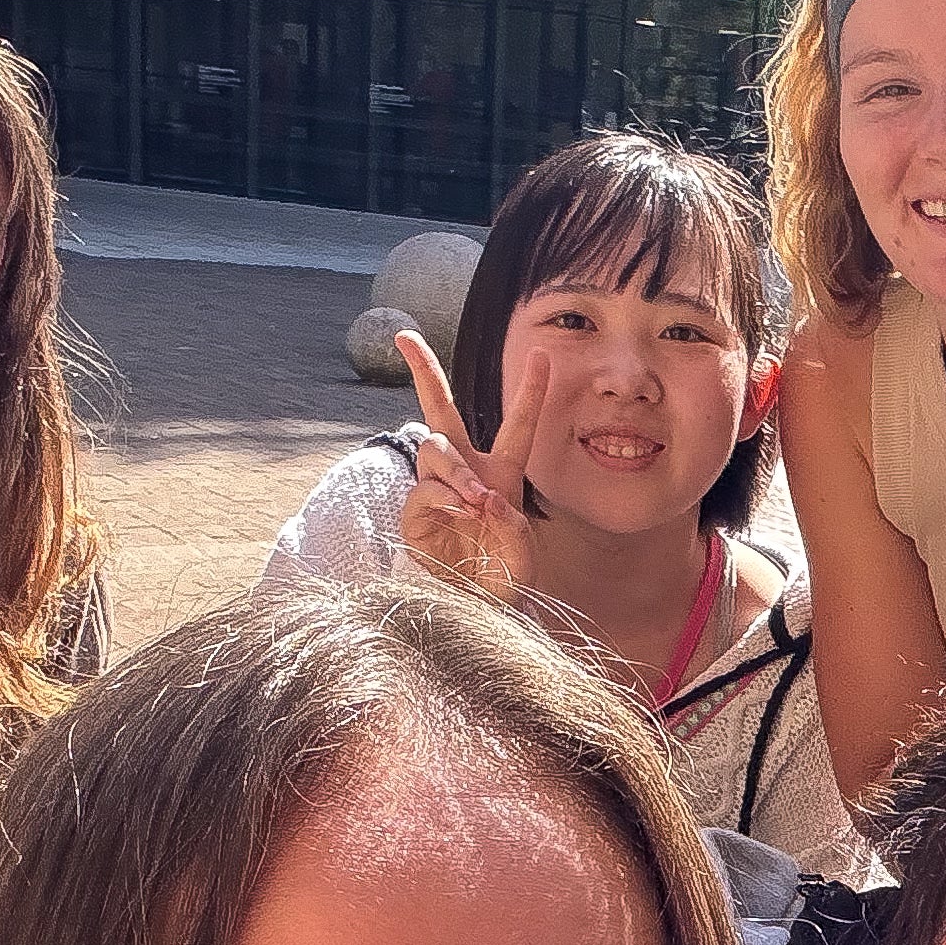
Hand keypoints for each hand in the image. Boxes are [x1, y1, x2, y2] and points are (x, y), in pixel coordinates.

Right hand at [391, 329, 550, 597]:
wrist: (478, 608)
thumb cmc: (504, 576)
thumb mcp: (524, 551)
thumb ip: (511, 521)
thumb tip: (481, 496)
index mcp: (502, 472)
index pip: (518, 424)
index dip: (531, 391)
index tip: (540, 355)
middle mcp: (467, 472)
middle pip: (441, 410)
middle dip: (423, 371)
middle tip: (405, 337)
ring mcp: (437, 489)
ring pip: (436, 449)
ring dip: (456, 470)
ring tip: (475, 502)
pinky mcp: (416, 513)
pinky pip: (425, 490)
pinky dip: (444, 498)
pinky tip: (461, 514)